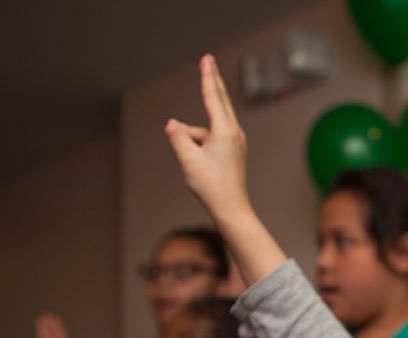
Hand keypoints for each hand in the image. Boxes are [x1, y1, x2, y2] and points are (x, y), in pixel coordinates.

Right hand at [164, 55, 251, 221]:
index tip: (207, 60)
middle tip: (208, 61)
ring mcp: (234, 141)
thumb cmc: (212, 185)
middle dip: (211, 82)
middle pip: (218, 101)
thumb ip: (178, 137)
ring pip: (205, 129)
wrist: (231, 208)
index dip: (207, 76)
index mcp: (225, 130)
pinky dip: (198, 146)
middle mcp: (233, 132)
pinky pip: (209, 139)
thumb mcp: (188, 159)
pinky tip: (199, 166)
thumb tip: (172, 124)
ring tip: (196, 166)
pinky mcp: (232, 150)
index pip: (213, 96)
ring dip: (192, 139)